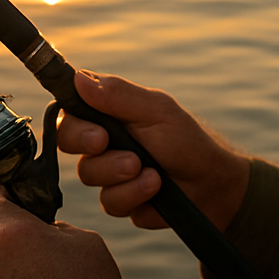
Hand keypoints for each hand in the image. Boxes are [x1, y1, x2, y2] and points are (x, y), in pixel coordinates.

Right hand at [57, 70, 250, 231]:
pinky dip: (134, 194)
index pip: (70, 110)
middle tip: (110, 146)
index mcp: (108, 112)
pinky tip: (155, 188)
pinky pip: (110, 202)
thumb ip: (118, 95)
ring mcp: (108, 171)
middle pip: (67, 141)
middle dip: (93, 148)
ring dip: (121, 173)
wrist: (211, 185)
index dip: (73, 124)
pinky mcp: (118, 199)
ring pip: (89, 174)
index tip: (98, 135)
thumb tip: (78, 76)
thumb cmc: (186, 140)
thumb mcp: (156, 111)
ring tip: (152, 172)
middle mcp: (102, 140)